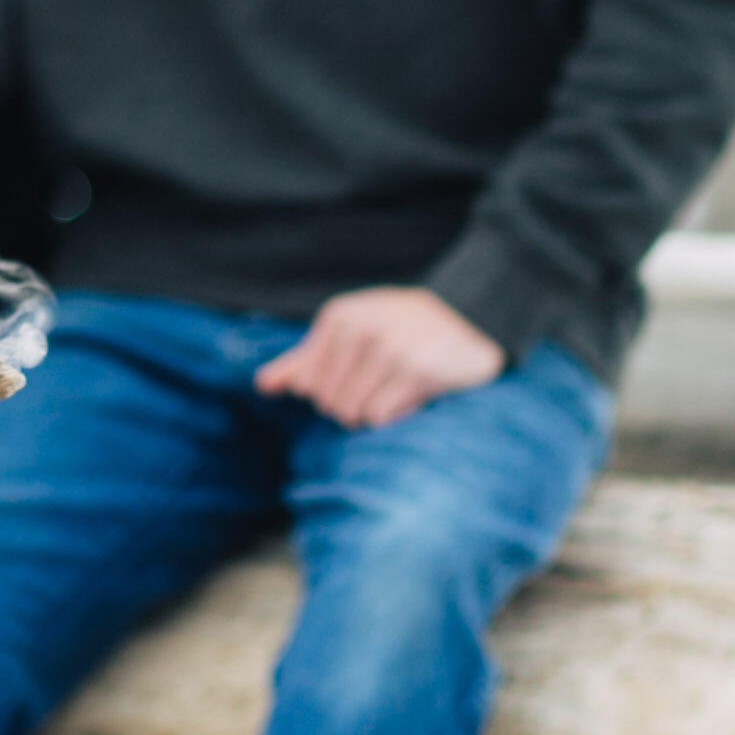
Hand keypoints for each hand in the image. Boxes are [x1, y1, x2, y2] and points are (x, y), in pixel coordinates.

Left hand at [255, 287, 505, 430]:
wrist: (472, 318)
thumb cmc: (402, 330)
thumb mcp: (351, 331)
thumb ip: (304, 359)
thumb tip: (262, 386)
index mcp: (339, 316)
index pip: (306, 384)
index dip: (331, 391)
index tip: (359, 374)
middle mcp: (361, 328)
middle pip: (328, 403)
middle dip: (353, 405)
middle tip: (382, 383)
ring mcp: (389, 349)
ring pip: (352, 414)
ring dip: (374, 413)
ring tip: (396, 388)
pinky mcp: (416, 372)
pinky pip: (380, 418)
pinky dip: (394, 416)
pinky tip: (413, 395)